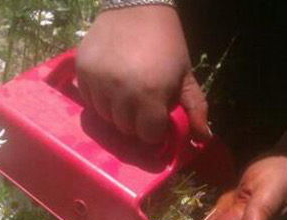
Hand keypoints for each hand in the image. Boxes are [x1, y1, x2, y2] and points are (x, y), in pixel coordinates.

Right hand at [76, 6, 210, 143]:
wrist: (137, 6)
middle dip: (136, 121)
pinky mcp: (82, 72)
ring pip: (106, 117)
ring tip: (126, 94)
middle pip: (126, 129)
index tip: (157, 116)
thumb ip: (196, 108)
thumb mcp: (185, 76)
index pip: (148, 135)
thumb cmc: (166, 44)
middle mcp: (121, 91)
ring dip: (116, 112)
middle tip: (142, 102)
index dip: (155, 129)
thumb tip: (204, 138)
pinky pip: (89, 101)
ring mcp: (99, 82)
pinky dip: (99, 99)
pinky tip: (110, 85)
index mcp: (151, 94)